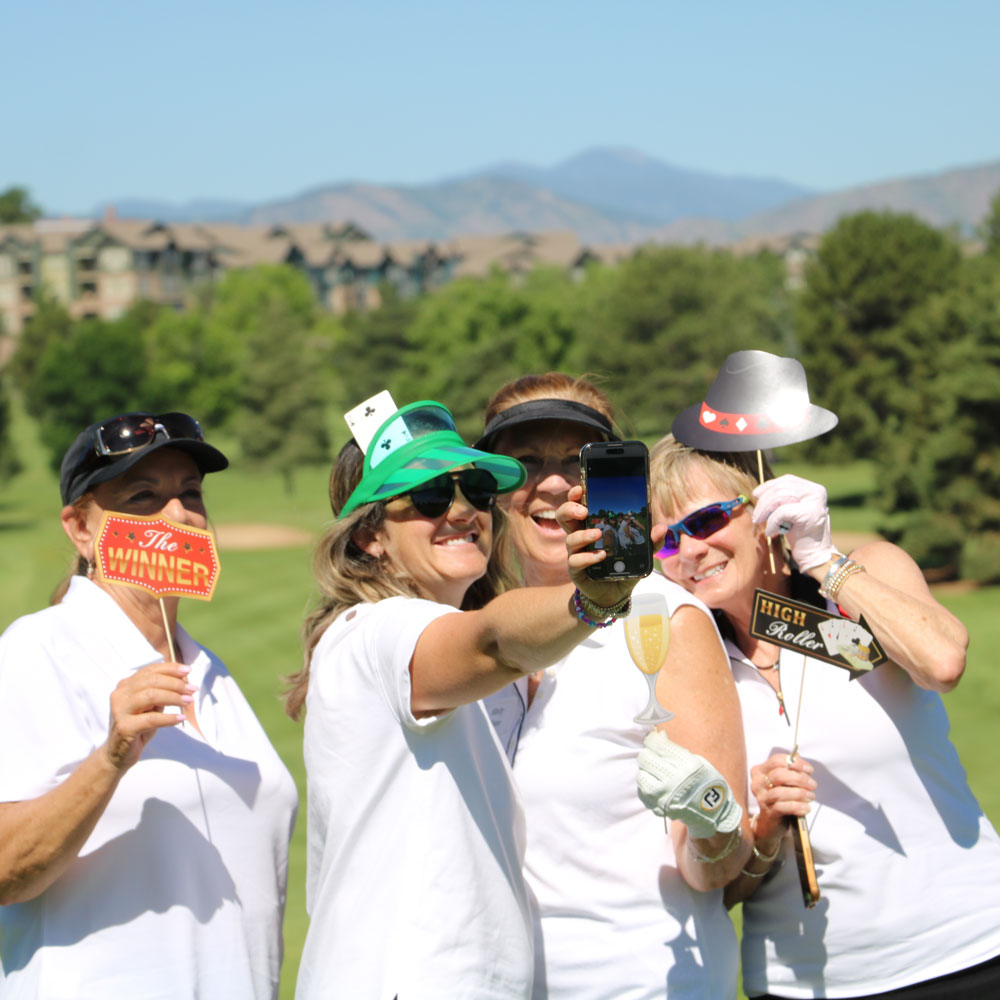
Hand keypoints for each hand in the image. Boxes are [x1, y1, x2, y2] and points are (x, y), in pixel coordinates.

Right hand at [104, 662, 193, 771]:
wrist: (118, 753)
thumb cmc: (139, 726)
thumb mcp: (151, 705)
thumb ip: (162, 691)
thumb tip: (185, 680)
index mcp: (126, 685)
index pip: (150, 670)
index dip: (171, 669)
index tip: (189, 671)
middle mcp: (120, 694)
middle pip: (152, 681)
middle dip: (176, 683)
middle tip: (192, 689)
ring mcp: (119, 710)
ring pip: (151, 695)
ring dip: (174, 697)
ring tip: (188, 701)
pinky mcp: (124, 727)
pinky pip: (151, 719)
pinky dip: (169, 718)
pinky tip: (180, 718)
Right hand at [559, 485, 642, 608]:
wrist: (615, 593)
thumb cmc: (622, 566)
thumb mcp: (640, 552)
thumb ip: (651, 540)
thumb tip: (662, 528)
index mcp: (591, 525)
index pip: (577, 505)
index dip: (575, 496)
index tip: (581, 489)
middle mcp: (579, 537)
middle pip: (564, 517)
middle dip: (570, 509)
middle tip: (584, 510)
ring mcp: (576, 553)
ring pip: (569, 539)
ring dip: (582, 534)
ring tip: (598, 534)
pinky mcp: (576, 571)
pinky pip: (575, 562)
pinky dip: (587, 557)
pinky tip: (600, 556)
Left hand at [636, 730, 742, 838]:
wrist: (714, 813)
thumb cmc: (706, 781)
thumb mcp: (696, 760)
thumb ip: (674, 748)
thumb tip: (658, 735)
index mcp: (687, 765)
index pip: (656, 744)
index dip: (652, 738)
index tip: (654, 738)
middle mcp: (674, 780)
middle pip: (644, 758)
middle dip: (648, 754)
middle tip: (655, 756)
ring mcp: (664, 796)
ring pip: (640, 774)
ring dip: (646, 771)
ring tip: (658, 773)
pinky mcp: (658, 808)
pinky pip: (642, 791)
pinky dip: (647, 786)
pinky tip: (658, 786)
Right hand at [750, 751, 815, 841]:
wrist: (770, 822)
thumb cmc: (780, 797)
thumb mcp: (784, 781)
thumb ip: (790, 769)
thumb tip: (799, 757)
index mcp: (760, 771)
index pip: (776, 760)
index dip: (795, 763)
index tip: (809, 770)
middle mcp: (758, 783)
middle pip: (778, 775)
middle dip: (799, 779)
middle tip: (812, 784)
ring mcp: (762, 798)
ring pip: (780, 792)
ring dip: (800, 793)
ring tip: (810, 796)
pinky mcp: (768, 812)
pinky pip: (783, 807)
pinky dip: (797, 807)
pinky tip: (806, 808)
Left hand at [752, 474, 834, 571]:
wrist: (815, 556)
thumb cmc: (800, 535)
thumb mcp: (791, 511)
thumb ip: (782, 498)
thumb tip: (758, 491)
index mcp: (814, 489)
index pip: (787, 479)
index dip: (769, 486)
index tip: (756, 495)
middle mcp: (816, 492)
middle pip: (780, 488)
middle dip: (763, 502)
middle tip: (756, 517)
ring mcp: (814, 502)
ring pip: (778, 498)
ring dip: (764, 511)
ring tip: (761, 523)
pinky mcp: (809, 514)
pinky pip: (781, 512)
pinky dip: (772, 523)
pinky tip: (772, 533)